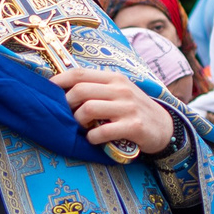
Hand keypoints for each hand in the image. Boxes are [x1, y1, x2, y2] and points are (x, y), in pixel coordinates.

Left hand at [53, 69, 173, 155]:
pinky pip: (102, 131)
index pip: (79, 74)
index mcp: (114, 78)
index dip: (59, 81)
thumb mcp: (119, 92)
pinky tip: (94, 139)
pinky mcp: (134, 126)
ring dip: (79, 121)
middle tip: (68, 115)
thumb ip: (97, 88)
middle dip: (67, 105)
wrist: (165, 127)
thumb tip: (65, 90)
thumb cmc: (134, 110)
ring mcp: (128, 107)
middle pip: (80, 91)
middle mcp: (120, 89)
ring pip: (88, 109)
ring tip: (83, 127)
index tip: (48, 90)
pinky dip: (92, 137)